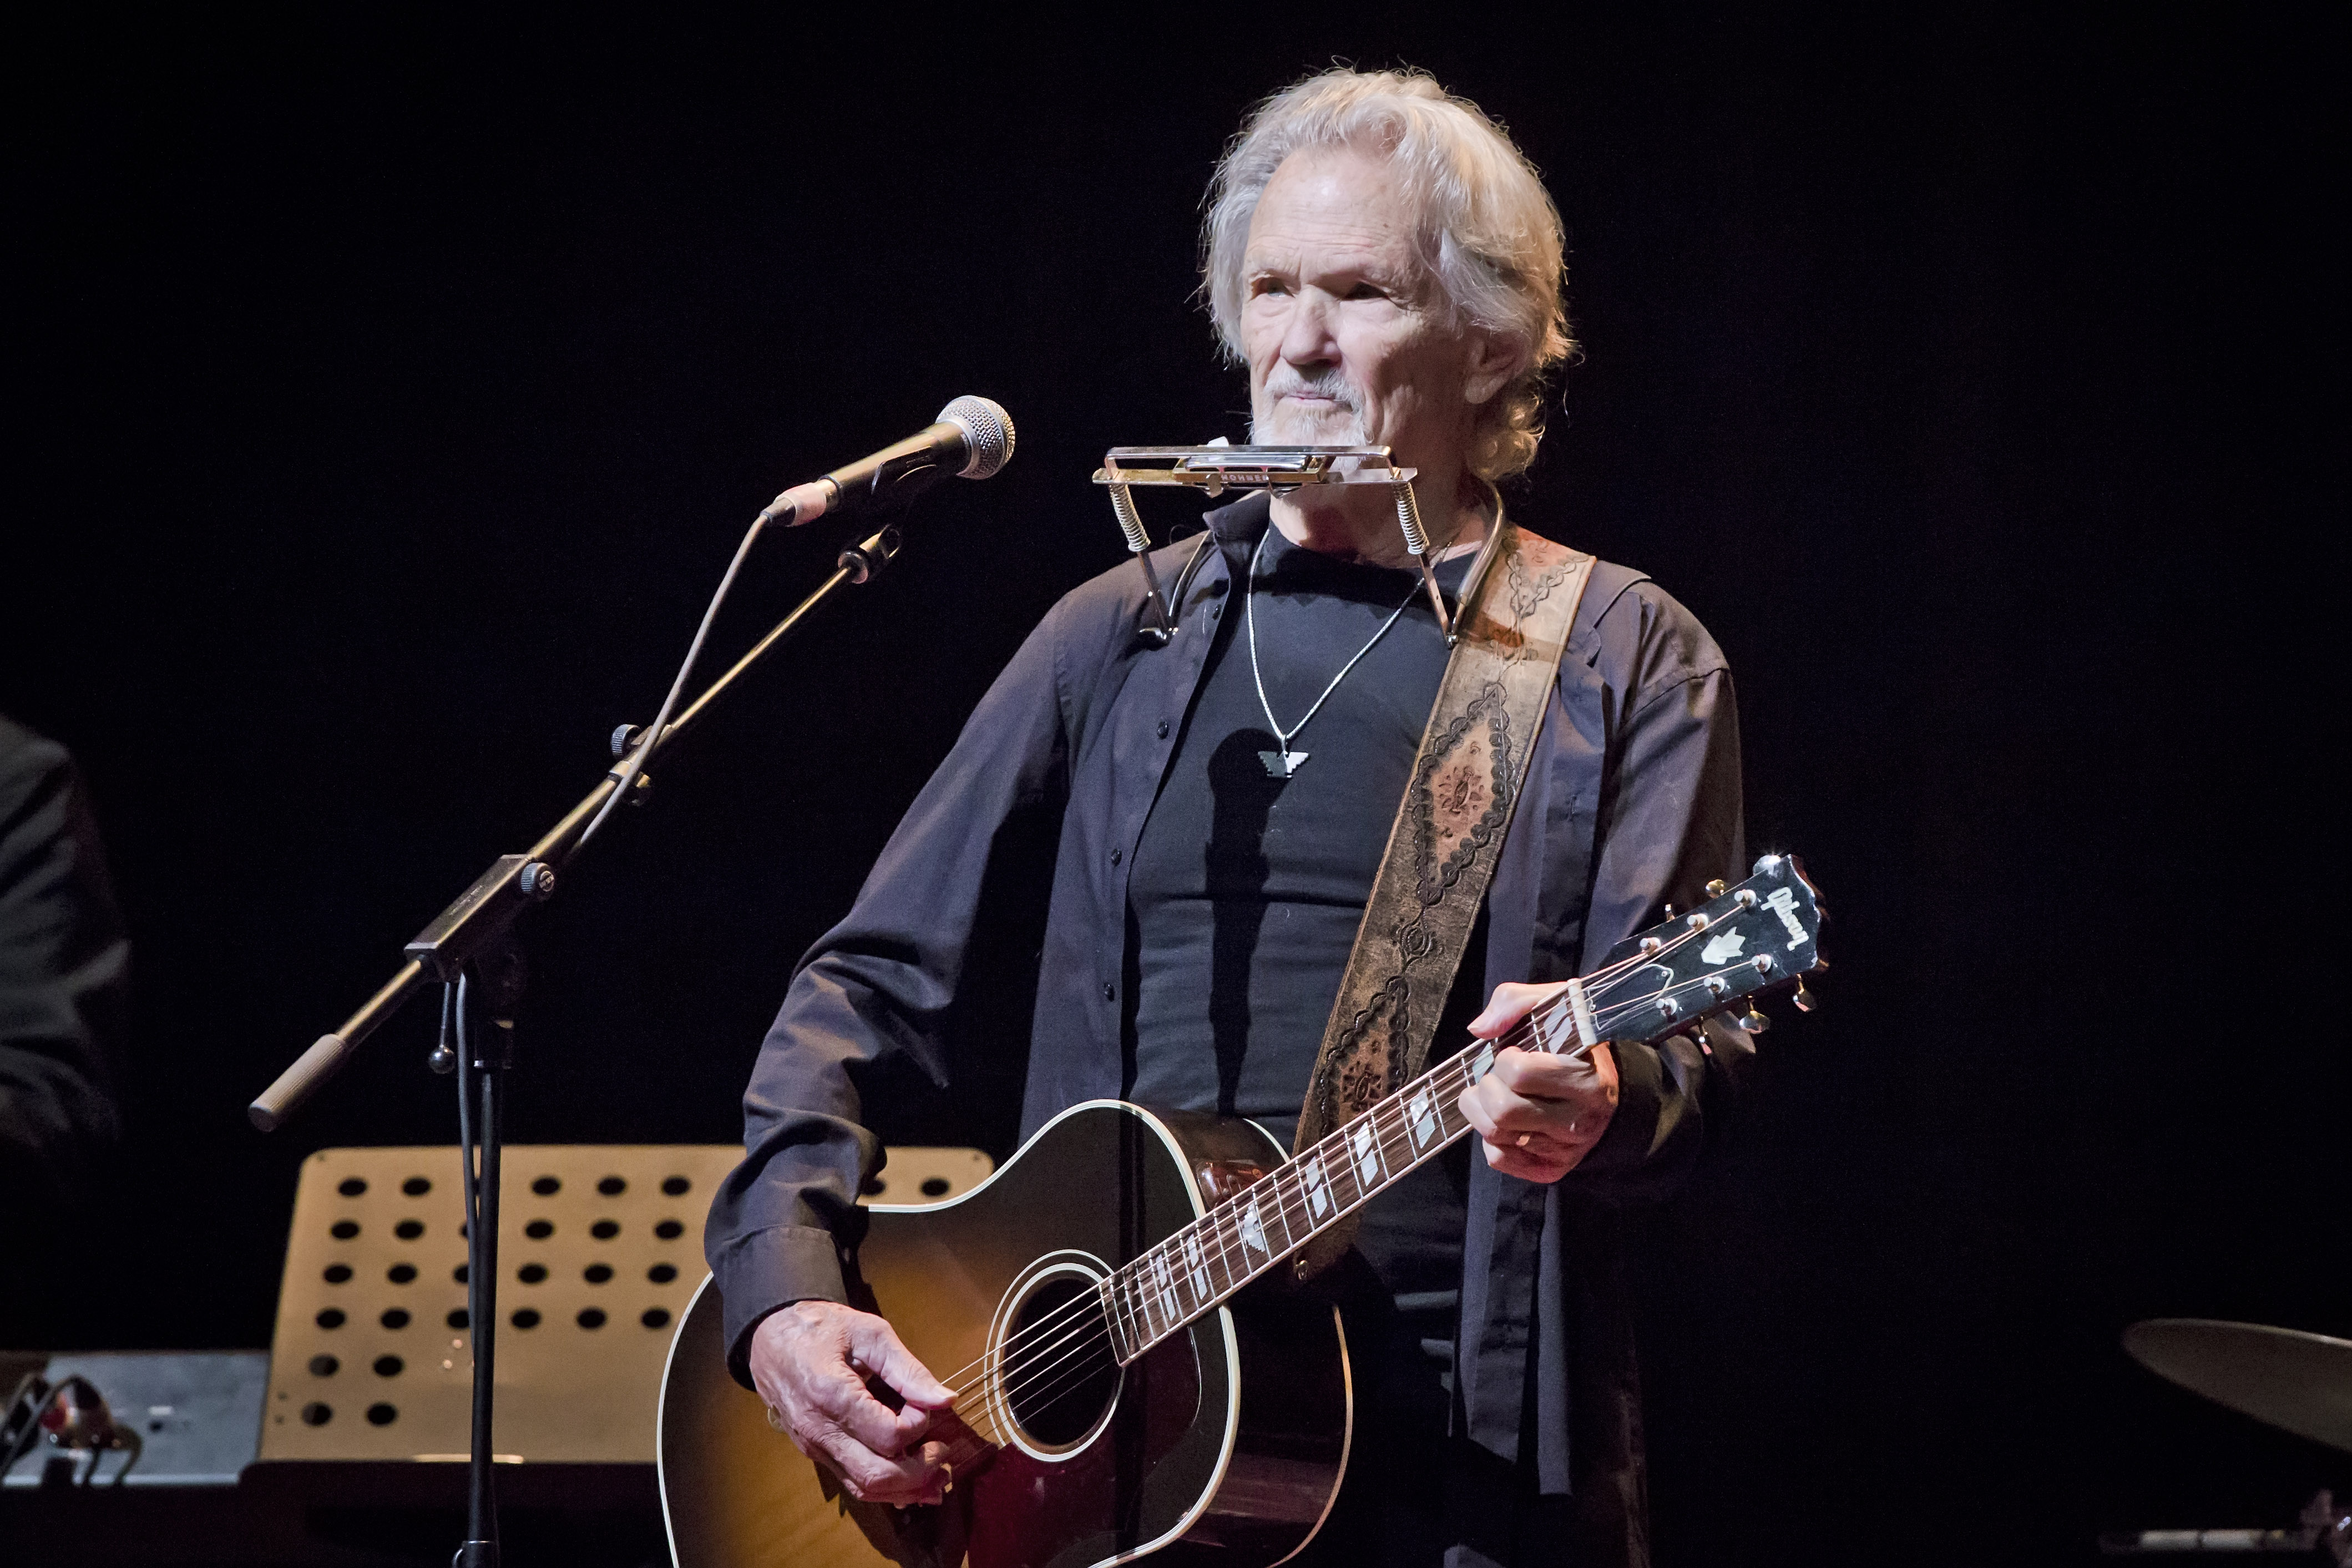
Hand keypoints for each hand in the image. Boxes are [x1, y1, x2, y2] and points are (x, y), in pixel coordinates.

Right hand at [747, 1300, 956, 1505]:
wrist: (769, 1339)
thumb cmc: (820, 1328)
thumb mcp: (868, 1333)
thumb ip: (907, 1369)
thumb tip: (946, 1399)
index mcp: (832, 1395)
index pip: (888, 1435)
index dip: (918, 1425)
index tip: (924, 1404)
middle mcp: (820, 1430)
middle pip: (876, 1475)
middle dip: (919, 1473)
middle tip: (943, 1452)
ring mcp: (814, 1446)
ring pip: (863, 1488)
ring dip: (905, 1489)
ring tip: (937, 1475)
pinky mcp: (814, 1452)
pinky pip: (851, 1481)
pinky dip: (884, 1489)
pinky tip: (909, 1482)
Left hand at [1456, 981, 1619, 1182]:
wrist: (1613, 1093)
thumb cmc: (1578, 1047)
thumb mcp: (1559, 1007)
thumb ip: (1515, 1002)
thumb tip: (1479, 1030)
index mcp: (1585, 1080)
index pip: (1519, 1073)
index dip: (1506, 1059)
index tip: (1515, 1054)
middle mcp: (1578, 1122)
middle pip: (1503, 1111)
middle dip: (1487, 1088)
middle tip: (1498, 1078)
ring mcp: (1564, 1150)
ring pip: (1495, 1136)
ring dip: (1482, 1111)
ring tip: (1496, 1095)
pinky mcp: (1550, 1170)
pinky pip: (1499, 1159)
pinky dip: (1492, 1139)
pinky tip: (1508, 1121)